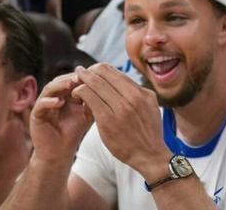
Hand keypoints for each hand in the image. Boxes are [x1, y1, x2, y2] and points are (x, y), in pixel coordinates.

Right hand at [28, 72, 94, 164]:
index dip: (80, 77)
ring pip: (49, 89)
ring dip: (60, 86)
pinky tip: (59, 102)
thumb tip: (101, 88)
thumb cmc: (72, 133)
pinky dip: (49, 101)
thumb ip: (91, 103)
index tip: (91, 75)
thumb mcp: (86, 116)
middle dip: (70, 78)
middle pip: (59, 81)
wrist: (59, 152)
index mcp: (65, 95)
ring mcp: (43, 104)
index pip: (70, 80)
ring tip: (71, 85)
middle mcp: (53, 96)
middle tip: (81, 76)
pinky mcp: (36, 114)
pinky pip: (41, 104)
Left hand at [72, 63, 168, 180]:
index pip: (113, 71)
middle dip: (87, 72)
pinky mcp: (107, 118)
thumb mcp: (149, 107)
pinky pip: (88, 96)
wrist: (150, 157)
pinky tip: (76, 96)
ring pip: (93, 82)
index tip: (90, 73)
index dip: (97, 69)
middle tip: (78, 74)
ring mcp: (121, 108)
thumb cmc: (147, 133)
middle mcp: (133, 97)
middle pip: (102, 73)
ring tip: (75, 85)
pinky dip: (79, 92)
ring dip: (81, 81)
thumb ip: (135, 92)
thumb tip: (117, 77)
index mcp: (142, 93)